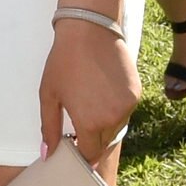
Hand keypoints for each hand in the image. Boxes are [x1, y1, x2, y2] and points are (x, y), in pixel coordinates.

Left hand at [39, 20, 140, 164]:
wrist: (88, 31)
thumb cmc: (64, 62)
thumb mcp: (49, 95)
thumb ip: (49, 128)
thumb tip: (48, 153)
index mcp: (90, 122)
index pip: (90, 153)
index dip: (81, 153)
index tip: (74, 146)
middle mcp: (113, 119)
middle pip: (104, 143)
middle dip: (91, 139)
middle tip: (79, 121)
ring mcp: (128, 107)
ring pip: (116, 128)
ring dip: (104, 125)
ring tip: (90, 102)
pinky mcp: (137, 94)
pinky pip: (126, 112)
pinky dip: (116, 110)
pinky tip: (102, 92)